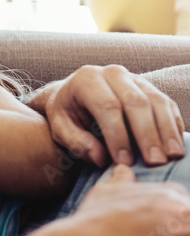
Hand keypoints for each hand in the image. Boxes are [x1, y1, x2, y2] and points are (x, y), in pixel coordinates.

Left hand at [39, 65, 184, 167]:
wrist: (72, 95)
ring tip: (172, 156)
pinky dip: (173, 125)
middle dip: (147, 134)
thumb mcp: (60, 128)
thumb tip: (101, 158)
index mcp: (86, 79)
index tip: (124, 162)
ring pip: (157, 101)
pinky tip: (176, 146)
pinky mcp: (149, 88)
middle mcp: (113, 73)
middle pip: (136, 102)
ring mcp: (134, 78)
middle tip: (154, 162)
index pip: (107, 106)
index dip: (118, 135)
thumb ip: (76, 142)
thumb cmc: (66, 114)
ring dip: (166, 131)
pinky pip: (167, 105)